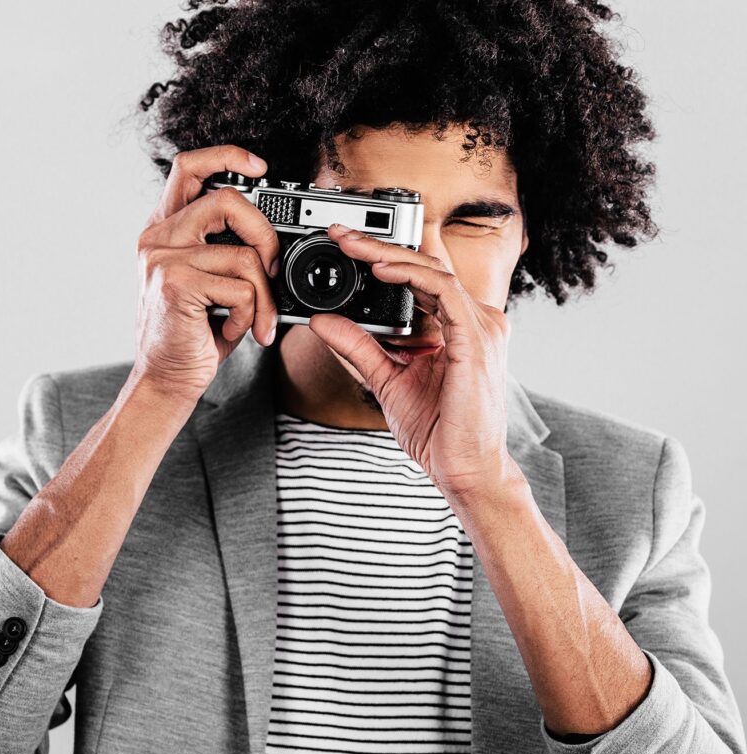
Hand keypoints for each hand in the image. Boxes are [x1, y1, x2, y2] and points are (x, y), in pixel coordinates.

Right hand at [133, 145, 280, 404]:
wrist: (168, 377)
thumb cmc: (195, 331)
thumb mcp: (212, 281)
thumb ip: (228, 250)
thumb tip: (273, 241)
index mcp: (166, 228)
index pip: (189, 167)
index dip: (227, 156)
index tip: (259, 167)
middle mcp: (158, 236)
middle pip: (228, 201)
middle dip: (266, 237)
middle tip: (271, 271)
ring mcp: (162, 258)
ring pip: (244, 256)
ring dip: (264, 296)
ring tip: (255, 319)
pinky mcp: (174, 284)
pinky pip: (240, 289)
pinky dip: (250, 315)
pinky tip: (231, 329)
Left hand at [307, 224, 524, 498]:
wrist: (464, 469)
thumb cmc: (438, 430)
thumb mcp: (386, 378)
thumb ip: (358, 346)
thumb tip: (323, 321)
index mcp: (458, 328)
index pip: (422, 279)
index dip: (385, 258)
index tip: (347, 247)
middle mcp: (475, 321)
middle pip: (427, 267)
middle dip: (380, 246)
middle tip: (340, 234)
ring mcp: (481, 327)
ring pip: (434, 271)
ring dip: (390, 254)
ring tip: (352, 245)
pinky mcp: (477, 340)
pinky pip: (444, 292)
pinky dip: (412, 276)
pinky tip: (381, 268)